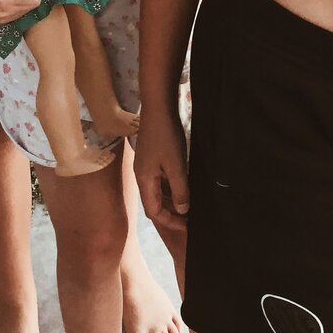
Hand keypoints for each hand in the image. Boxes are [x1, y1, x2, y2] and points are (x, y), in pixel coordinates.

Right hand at [135, 109, 189, 232]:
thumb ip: (180, 190)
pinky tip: (183, 185)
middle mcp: (142, 175)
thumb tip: (183, 210)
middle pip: (154, 203)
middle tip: (189, 217)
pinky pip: (160, 179)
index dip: (170, 222)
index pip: (154, 212)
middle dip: (171, 213)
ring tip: (188, 204)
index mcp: (145, 180)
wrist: (158, 107)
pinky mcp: (152, 156)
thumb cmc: (166, 136)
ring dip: (171, 200)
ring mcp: (146, 165)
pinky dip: (170, 187)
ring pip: (157, 191)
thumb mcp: (176, 165)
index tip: (187, 225)